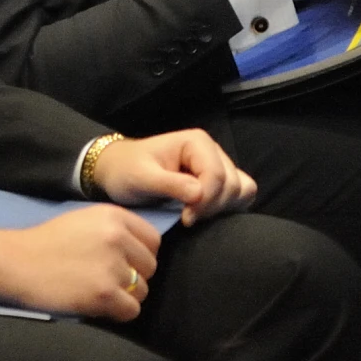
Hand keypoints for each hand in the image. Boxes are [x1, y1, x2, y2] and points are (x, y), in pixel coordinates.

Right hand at [0, 210, 159, 321]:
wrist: (14, 262)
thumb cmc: (45, 243)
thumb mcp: (84, 221)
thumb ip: (115, 230)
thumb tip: (142, 251)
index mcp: (113, 215)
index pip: (153, 240)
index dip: (140, 255)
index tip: (123, 263)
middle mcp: (117, 237)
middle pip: (150, 266)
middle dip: (133, 276)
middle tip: (106, 280)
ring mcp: (112, 266)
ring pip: (142, 290)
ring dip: (124, 296)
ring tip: (98, 292)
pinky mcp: (104, 294)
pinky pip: (131, 310)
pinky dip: (117, 313)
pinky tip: (97, 305)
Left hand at [90, 129, 257, 225]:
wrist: (119, 171)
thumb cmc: (127, 170)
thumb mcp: (142, 178)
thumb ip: (170, 184)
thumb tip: (199, 194)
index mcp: (196, 142)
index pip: (217, 176)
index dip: (205, 201)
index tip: (185, 218)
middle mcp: (212, 150)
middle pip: (232, 185)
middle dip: (212, 206)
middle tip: (186, 217)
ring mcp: (218, 164)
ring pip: (241, 190)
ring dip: (222, 208)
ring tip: (195, 214)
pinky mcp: (218, 181)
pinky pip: (240, 194)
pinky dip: (229, 207)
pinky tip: (205, 213)